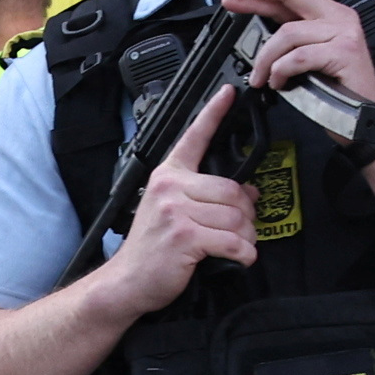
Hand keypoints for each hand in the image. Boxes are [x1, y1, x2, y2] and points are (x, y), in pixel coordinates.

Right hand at [100, 79, 261, 301]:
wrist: (126, 281)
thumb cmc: (151, 249)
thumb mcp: (172, 212)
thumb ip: (205, 196)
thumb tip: (248, 192)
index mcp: (167, 176)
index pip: (194, 138)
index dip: (214, 113)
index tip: (230, 92)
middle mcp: (170, 187)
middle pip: (234, 190)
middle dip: (246, 215)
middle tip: (239, 231)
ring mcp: (175, 211)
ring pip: (237, 217)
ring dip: (246, 237)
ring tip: (234, 246)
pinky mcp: (184, 236)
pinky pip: (232, 241)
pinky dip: (243, 254)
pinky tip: (237, 258)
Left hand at [215, 0, 374, 114]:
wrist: (362, 120)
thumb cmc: (335, 92)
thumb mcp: (304, 58)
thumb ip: (287, 38)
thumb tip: (255, 27)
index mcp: (329, 15)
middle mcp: (339, 17)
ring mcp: (344, 33)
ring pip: (287, 33)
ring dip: (266, 59)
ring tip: (260, 78)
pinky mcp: (344, 52)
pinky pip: (298, 57)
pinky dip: (281, 71)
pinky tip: (279, 83)